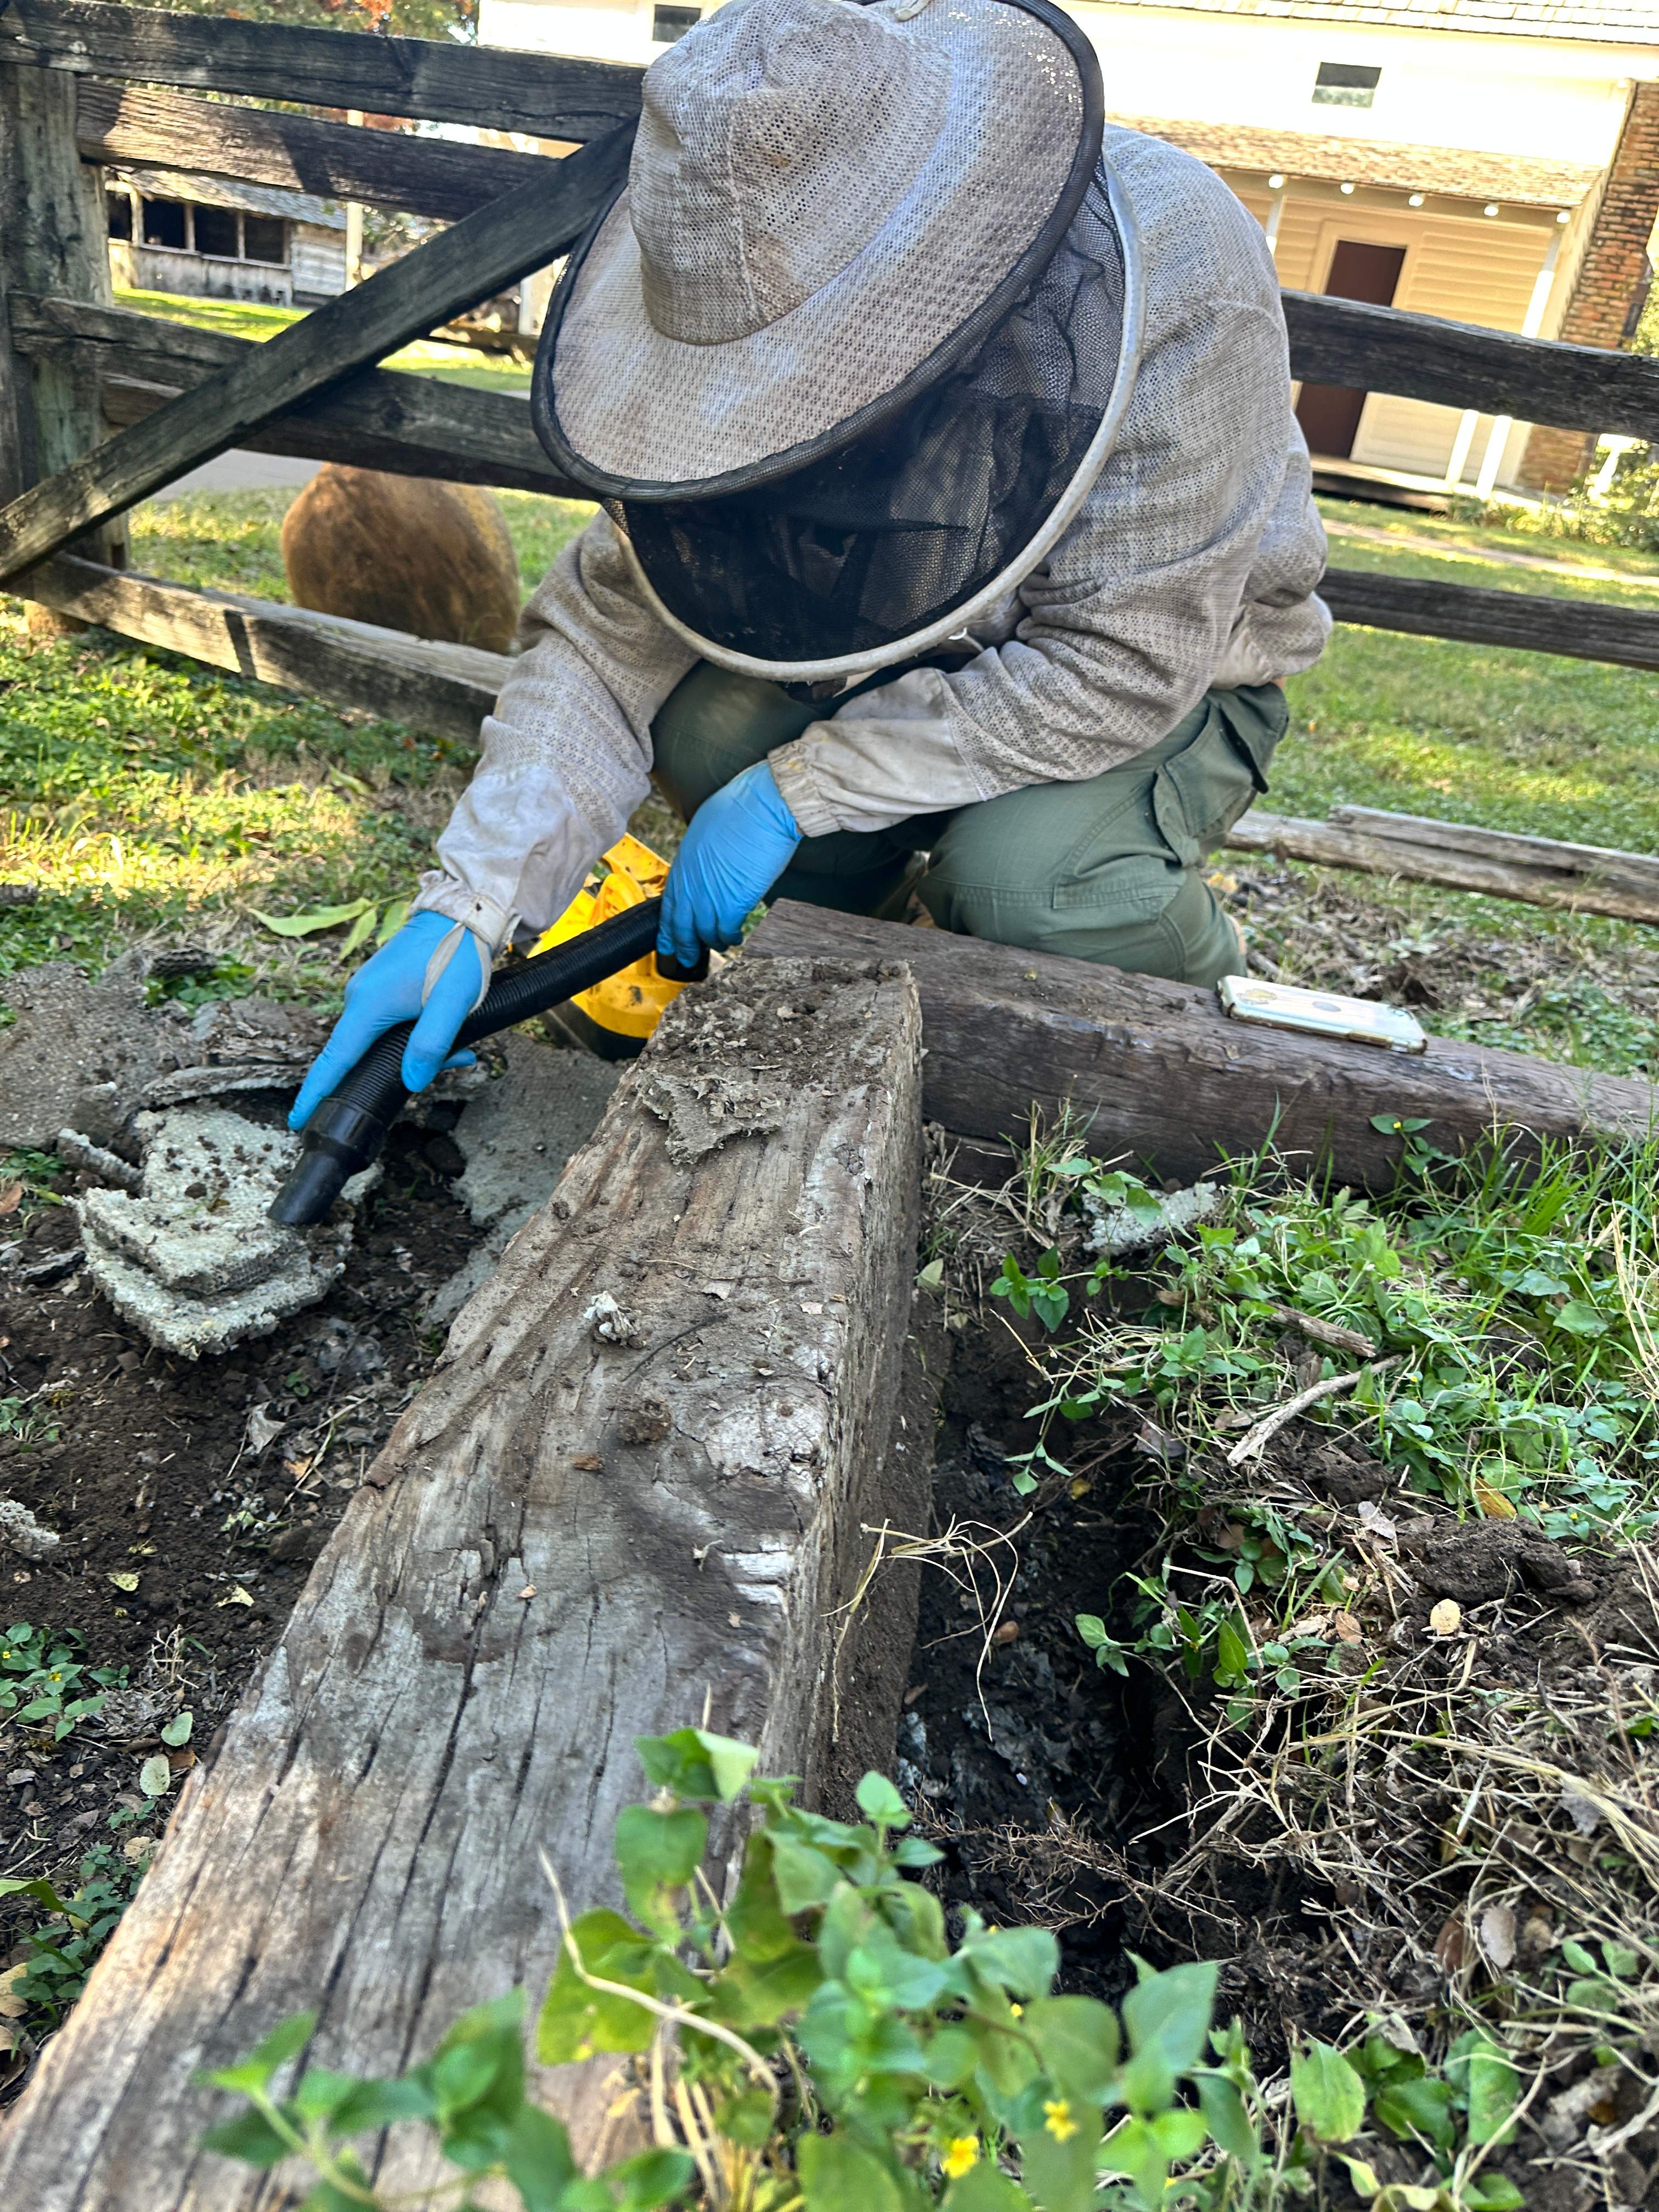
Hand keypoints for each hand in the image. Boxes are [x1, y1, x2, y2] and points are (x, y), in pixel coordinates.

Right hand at [288, 911, 486, 1130]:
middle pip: (366, 1052)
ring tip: (462, 1044)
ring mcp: (368, 988)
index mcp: (368, 1005)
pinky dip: (415, 1030)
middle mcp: (359, 996)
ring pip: (382, 1036)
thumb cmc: (457, 954)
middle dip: (402, 1068)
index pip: (335, 1060)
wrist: (462, 911)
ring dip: (418, 1046)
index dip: (316, 1093)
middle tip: (455, 1060)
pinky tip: (450, 1027)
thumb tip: (410, 1082)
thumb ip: (431, 1046)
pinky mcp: (380, 983)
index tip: (296, 1119)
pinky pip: (389, 1019)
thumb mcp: (453, 1005)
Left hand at [658, 761, 802, 968]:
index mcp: (684, 861)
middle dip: (682, 943)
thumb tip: (707, 864)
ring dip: (711, 942)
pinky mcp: (733, 900)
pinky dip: (729, 937)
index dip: (667, 926)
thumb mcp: (706, 827)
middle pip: (680, 922)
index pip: (669, 902)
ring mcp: (710, 892)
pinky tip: (735, 938)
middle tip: (685, 957)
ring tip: (719, 947)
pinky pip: (725, 929)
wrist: (764, 805)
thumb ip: (701, 853)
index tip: (667, 939)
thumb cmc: (742, 806)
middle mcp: (692, 880)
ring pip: (703, 930)